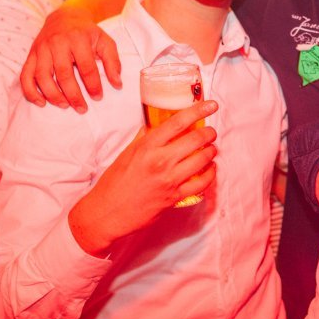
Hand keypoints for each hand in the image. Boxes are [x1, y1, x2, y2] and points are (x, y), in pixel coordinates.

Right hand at [20, 6, 121, 111]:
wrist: (65, 17)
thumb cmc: (87, 33)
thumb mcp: (105, 42)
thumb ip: (113, 62)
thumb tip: (117, 84)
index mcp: (78, 39)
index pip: (86, 66)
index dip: (93, 84)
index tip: (98, 97)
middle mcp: (57, 43)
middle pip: (63, 73)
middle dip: (73, 94)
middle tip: (82, 108)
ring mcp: (41, 49)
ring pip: (42, 76)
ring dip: (52, 95)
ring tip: (64, 105)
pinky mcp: (31, 54)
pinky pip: (26, 75)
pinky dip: (30, 91)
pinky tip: (41, 102)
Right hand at [68, 99, 217, 255]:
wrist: (107, 213)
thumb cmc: (113, 184)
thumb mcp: (125, 155)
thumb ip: (143, 140)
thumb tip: (154, 127)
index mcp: (146, 147)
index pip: (178, 122)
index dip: (198, 110)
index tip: (211, 105)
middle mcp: (160, 161)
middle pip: (195, 139)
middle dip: (209, 133)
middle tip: (211, 132)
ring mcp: (169, 180)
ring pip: (202, 160)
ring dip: (211, 151)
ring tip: (211, 148)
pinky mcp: (175, 197)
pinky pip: (201, 183)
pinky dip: (210, 174)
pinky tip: (210, 168)